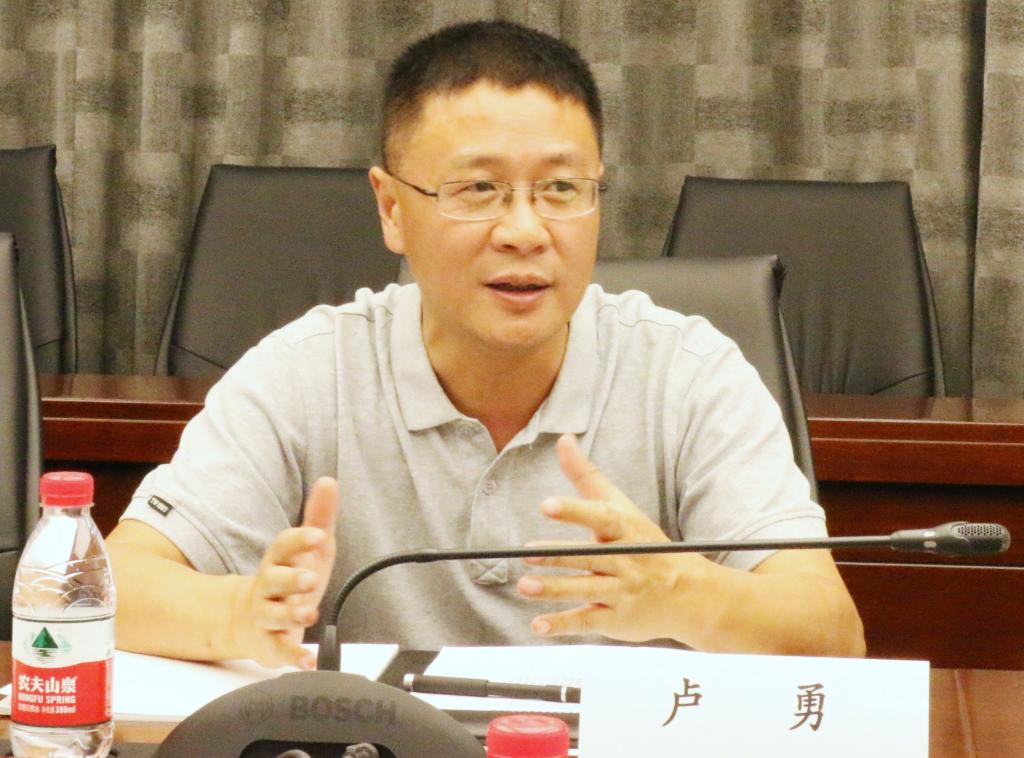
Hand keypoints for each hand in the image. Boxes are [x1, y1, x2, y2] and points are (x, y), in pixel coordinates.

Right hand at [232, 477, 338, 668]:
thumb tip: (329, 482)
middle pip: (274, 581)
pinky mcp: (270, 643)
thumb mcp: (307, 548)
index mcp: (278, 561)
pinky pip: (280, 650)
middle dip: (291, 579)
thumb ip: (319, 517)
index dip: (300, 540)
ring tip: (310, 612)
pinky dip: (294, 655)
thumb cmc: (287, 580)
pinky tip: (309, 660)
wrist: (248, 620)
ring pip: (274, 615)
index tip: (319, 535)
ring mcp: (267, 616)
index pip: (283, 546)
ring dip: (291, 614)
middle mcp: (268, 588)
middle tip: (310, 577)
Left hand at [517, 435, 712, 642]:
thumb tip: (563, 438)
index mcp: (626, 530)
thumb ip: (586, 476)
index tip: (547, 505)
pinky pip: (586, 621)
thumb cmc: (646, 544)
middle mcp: (625, 561)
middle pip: (590, 556)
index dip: (574, 512)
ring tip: (524, 585)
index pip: (600, 517)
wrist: (689, 595)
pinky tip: (537, 625)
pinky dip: (562, 624)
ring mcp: (621, 592)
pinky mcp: (615, 619)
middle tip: (528, 551)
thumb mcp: (621, 507)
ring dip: (555, 589)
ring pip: (586, 590)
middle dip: (560, 555)